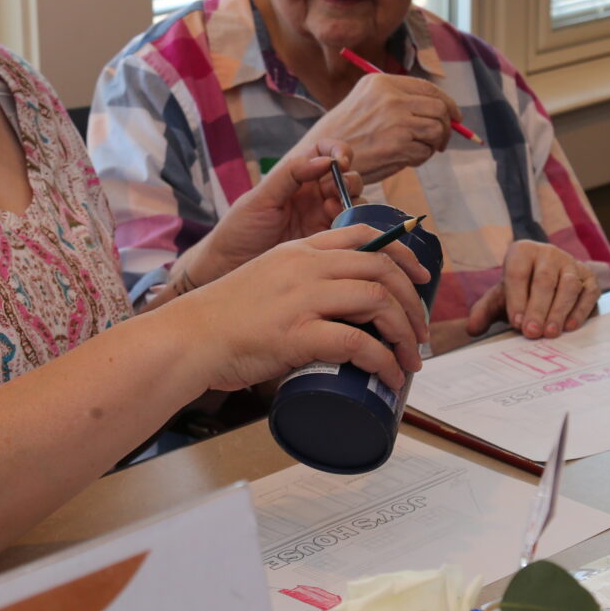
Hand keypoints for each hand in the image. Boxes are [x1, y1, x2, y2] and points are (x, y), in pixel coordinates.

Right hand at [166, 223, 431, 392]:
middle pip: (381, 268)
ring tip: (411, 358)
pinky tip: (389, 375)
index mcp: (298, 251)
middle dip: (413, 302)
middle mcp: (305, 267)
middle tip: (421, 331)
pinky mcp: (297, 333)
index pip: (362, 236)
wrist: (188, 337)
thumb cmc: (223, 319)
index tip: (421, 278)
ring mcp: (302, 298)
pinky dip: (383, 361)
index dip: (402, 254)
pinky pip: (358, 343)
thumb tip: (336, 313)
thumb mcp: (266, 281)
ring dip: (405, 333)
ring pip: (378, 301)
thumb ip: (300, 285)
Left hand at [182, 141, 361, 282]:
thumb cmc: (239, 231)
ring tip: (333, 213)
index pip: (326, 152)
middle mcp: (314, 197)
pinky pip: (352, 232)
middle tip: (332, 195)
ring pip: (355, 204)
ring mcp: (323, 220)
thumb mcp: (260, 198)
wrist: (229, 268)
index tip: (340, 162)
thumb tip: (324, 160)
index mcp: (297, 178)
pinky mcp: (328, 245)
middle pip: (347, 178)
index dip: (338, 151)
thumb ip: (290, 175)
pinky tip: (339, 230)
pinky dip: (355, 227)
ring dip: (352, 203)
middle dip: (348, 181)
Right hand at [302, 73, 460, 184]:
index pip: (428, 87)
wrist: (321, 158)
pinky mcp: (398, 145)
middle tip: (441, 140)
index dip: (447, 103)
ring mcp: (395, 120)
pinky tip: (403, 159)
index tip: (454, 116)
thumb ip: (397, 101)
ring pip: (436, 129)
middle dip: (447, 126)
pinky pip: (425, 151)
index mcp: (380, 83)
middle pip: (439, 107)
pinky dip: (420, 158)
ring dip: (433, 144)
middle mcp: (389, 97)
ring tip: (417, 151)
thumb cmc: (343, 135)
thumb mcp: (365, 103)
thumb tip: (441, 109)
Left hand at [465, 241, 600, 339]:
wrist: (546, 282)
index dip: (516, 299)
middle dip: (537, 308)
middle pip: (544, 280)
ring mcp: (571, 263)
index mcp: (522, 251)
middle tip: (532, 333)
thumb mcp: (499, 297)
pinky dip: (580, 310)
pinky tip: (570, 327)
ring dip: (559, 311)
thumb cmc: (519, 291)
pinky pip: (588, 293)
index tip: (516, 322)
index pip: (517, 273)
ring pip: (568, 285)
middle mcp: (548, 253)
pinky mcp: (589, 277)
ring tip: (550, 333)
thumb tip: (472, 328)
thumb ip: (483, 311)